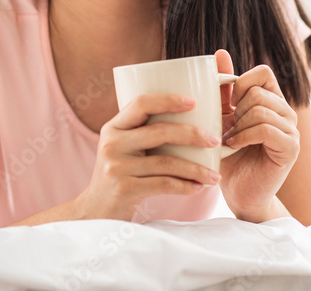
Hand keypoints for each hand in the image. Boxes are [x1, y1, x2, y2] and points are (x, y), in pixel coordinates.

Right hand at [76, 93, 222, 221]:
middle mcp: (112, 144)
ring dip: (196, 169)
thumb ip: (143, 133)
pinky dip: (185, 186)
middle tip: (214, 141)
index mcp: (113, 127)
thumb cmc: (120, 175)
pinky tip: (198, 187)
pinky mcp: (124, 189)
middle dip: (193, 134)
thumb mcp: (122, 149)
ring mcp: (116, 167)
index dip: (168, 100)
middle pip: (159, 131)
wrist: (95, 211)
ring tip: (214, 175)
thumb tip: (191, 119)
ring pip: (166, 162)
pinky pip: (164, 184)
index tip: (193, 102)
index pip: (141, 103)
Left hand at [215, 49, 299, 221]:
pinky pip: (266, 129)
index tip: (228, 103)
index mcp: (272, 101)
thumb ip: (224, 89)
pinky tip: (232, 145)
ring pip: (261, 109)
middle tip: (226, 128)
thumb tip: (220, 51)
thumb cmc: (229, 154)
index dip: (240, 83)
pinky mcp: (291, 148)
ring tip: (228, 139)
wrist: (239, 191)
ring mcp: (292, 130)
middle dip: (235, 109)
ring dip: (237, 125)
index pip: (263, 72)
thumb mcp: (222, 116)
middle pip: (258, 91)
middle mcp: (286, 112)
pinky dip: (243, 135)